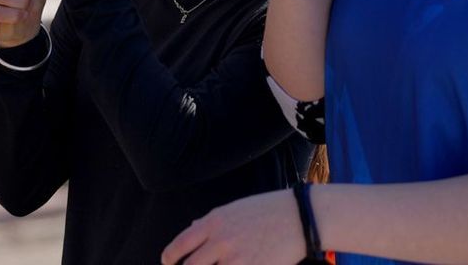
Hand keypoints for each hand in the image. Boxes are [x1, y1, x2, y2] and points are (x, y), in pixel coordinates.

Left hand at [162, 189, 304, 264]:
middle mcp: (221, 241)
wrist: (300, 217)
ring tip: (221, 264)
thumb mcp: (235, 208)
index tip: (168, 263)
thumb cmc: (268, 211)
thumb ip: (212, 222)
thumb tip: (191, 228)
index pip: (180, 245)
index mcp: (214, 222)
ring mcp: (236, 259)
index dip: (169, 257)